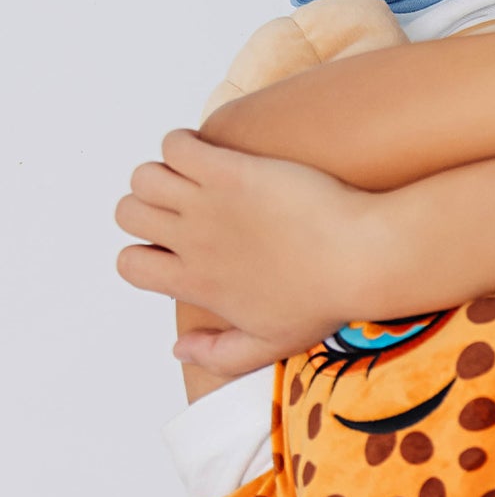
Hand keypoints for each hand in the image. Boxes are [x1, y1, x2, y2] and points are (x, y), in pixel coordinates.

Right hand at [116, 132, 384, 376]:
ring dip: (164, 172)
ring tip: (198, 177)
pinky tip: (212, 152)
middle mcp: (193, 242)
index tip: (175, 246)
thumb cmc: (327, 301)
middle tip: (186, 204)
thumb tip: (178, 349)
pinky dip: (184, 142)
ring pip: (145, 176)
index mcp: (198, 283)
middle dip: (148, 207)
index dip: (144, 253)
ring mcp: (209, 202)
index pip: (130, 265)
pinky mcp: (230, 169)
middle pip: (128, 213)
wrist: (365, 258)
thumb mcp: (272, 343)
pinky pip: (177, 144)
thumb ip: (220, 353)